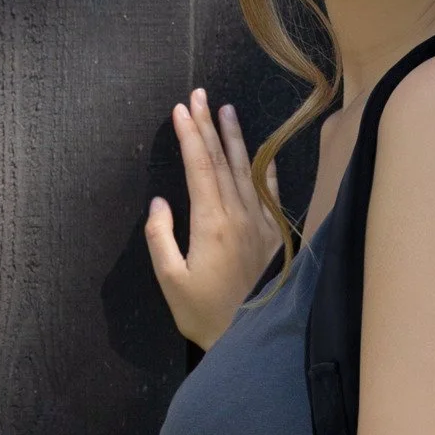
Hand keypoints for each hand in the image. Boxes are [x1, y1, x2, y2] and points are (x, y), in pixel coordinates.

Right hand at [146, 87, 283, 347]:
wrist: (255, 338)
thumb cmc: (205, 314)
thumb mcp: (171, 280)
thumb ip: (161, 238)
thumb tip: (160, 203)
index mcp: (210, 223)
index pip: (199, 167)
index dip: (190, 135)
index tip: (182, 109)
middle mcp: (239, 216)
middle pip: (222, 161)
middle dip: (209, 125)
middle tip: (200, 95)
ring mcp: (261, 224)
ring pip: (246, 171)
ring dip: (236, 139)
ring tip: (228, 110)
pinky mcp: (275, 236)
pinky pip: (268, 193)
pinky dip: (264, 169)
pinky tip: (262, 153)